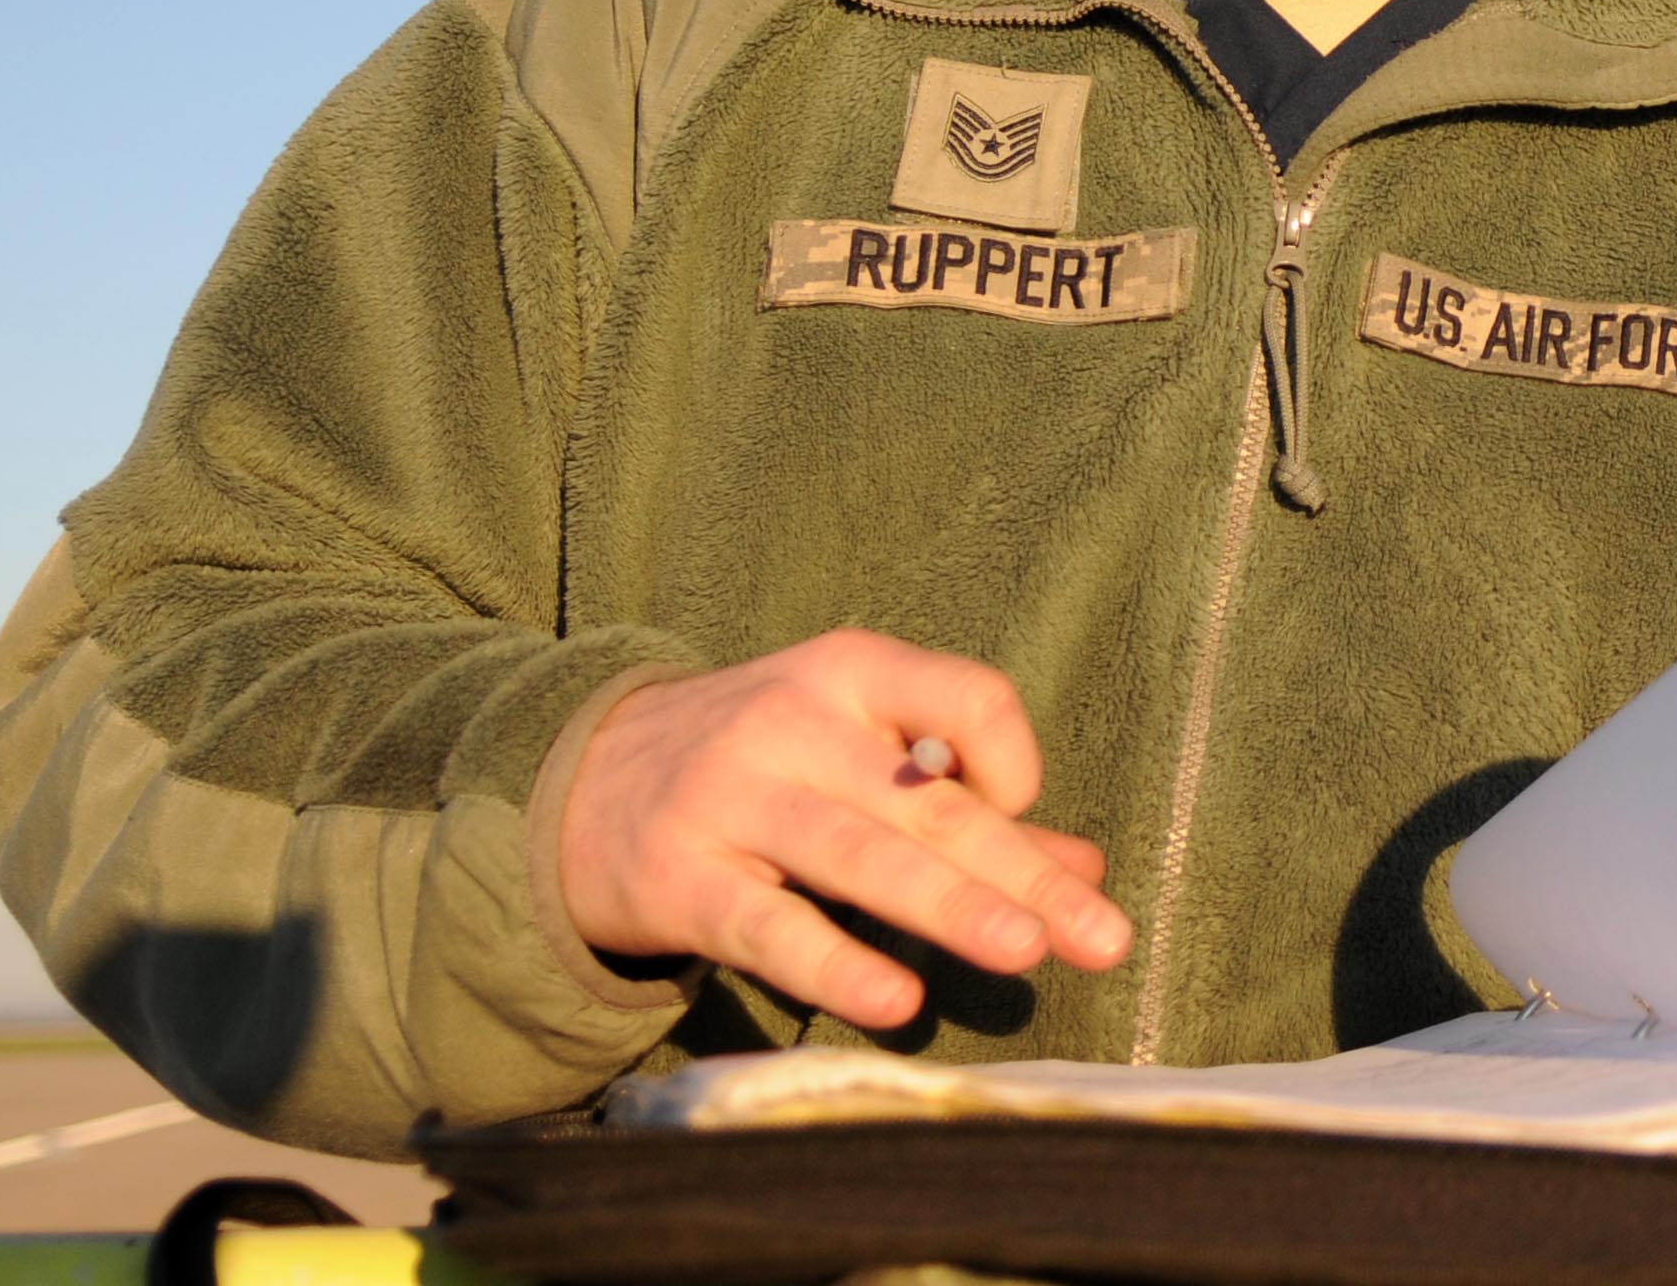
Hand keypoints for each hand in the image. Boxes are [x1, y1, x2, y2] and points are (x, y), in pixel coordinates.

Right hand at [558, 629, 1131, 1028]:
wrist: (573, 783)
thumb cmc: (756, 766)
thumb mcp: (853, 752)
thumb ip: (968, 804)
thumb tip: (1086, 868)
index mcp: (850, 673)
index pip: (967, 696)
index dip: (1014, 755)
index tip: (1023, 813)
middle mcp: (793, 722)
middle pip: (930, 802)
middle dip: (1022, 872)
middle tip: (1103, 936)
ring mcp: (731, 799)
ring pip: (861, 857)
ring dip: (951, 907)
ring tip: (1027, 952)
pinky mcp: (680, 879)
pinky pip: (770, 927)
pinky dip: (837, 965)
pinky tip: (899, 1002)